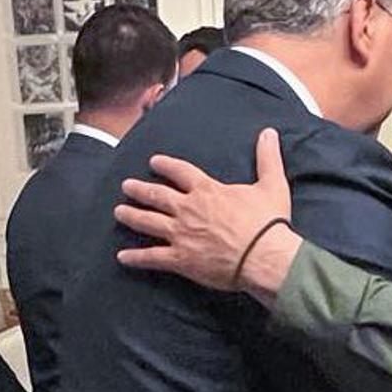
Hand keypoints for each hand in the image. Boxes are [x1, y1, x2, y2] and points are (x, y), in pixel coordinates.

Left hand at [115, 127, 296, 290]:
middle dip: (139, 189)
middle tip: (126, 186)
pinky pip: (151, 257)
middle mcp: (188, 209)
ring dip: (131, 216)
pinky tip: (122, 257)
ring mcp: (181, 234)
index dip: (166, 165)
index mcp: (207, 191)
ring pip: (148, 222)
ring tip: (118, 212)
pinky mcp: (180, 259)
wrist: (264, 257)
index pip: (181, 172)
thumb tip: (269, 133)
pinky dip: (135, 257)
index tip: (154, 161)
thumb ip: (267, 158)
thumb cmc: (268, 222)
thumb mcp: (272, 185)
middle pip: (156, 195)